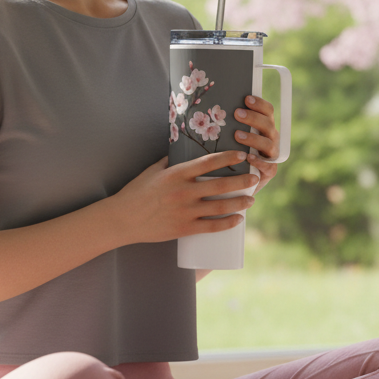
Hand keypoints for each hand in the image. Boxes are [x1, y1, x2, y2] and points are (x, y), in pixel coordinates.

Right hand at [109, 150, 257, 244]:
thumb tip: (185, 149)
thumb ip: (171, 161)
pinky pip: (212, 227)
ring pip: (220, 206)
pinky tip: (238, 219)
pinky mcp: (184, 229)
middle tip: (255, 178)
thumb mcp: (153, 171)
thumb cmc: (137, 192)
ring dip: (240, 202)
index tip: (243, 155)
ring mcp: (185, 212)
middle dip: (242, 181)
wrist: (123, 219)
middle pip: (221, 184)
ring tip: (251, 199)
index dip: (229, 158)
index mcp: (176, 174)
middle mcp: (183, 192)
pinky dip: (228, 223)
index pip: (209, 162)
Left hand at [232, 95, 280, 192]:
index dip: (259, 104)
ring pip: (269, 144)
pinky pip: (268, 166)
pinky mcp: (269, 172)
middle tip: (237, 114)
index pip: (267, 111)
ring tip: (237, 135)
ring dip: (253, 138)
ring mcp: (271, 155)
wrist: (236, 180)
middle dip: (253, 118)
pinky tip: (248, 157)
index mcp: (264, 126)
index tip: (246, 98)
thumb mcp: (229, 135)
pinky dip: (259, 161)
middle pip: (268, 124)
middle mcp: (270, 138)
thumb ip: (226, 122)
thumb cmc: (229, 152)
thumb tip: (204, 104)